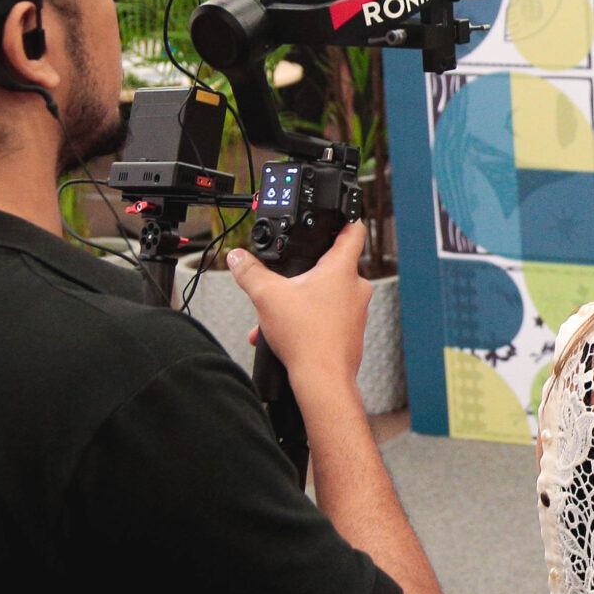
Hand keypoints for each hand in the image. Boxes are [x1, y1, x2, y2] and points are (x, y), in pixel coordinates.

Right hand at [229, 223, 371, 397]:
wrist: (322, 380)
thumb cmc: (307, 338)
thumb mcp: (267, 296)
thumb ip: (250, 272)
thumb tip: (237, 258)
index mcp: (342, 269)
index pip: (353, 230)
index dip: (344, 218)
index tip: (338, 214)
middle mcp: (355, 287)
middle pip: (330, 266)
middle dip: (301, 274)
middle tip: (283, 281)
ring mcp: (356, 310)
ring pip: (323, 295)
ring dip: (296, 302)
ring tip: (273, 317)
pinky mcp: (350, 331)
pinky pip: (325, 316)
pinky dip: (304, 321)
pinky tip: (280, 334)